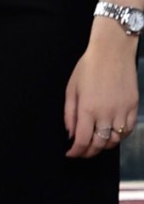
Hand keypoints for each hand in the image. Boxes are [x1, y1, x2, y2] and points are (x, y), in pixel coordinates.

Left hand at [65, 20, 138, 157]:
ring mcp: (122, 109)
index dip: (76, 152)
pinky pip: (129, 129)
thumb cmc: (89, 66)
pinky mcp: (134, 105)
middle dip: (89, 152)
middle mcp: (106, 113)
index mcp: (88, 109)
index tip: (71, 153)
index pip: (82, 141)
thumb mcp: (71, 89)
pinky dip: (120, 135)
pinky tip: (113, 133)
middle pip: (99, 144)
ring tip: (98, 142)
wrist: (113, 49)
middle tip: (83, 151)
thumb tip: (71, 134)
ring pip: (115, 140)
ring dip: (105, 145)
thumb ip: (70, 114)